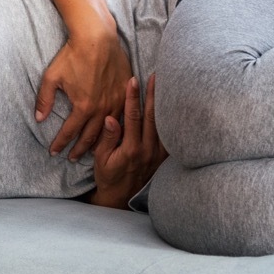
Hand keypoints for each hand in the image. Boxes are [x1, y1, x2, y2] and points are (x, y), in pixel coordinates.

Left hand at [35, 30, 131, 160]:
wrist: (97, 38)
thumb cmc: (73, 55)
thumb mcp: (51, 77)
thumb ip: (44, 100)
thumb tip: (38, 119)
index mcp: (83, 107)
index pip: (69, 132)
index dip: (60, 144)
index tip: (54, 152)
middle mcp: (101, 108)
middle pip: (89, 136)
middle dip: (79, 149)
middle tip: (72, 158)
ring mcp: (116, 101)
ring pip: (108, 130)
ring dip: (98, 143)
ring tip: (91, 152)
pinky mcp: (125, 93)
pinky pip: (122, 116)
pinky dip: (115, 128)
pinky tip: (112, 134)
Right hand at [87, 74, 168, 208]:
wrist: (121, 197)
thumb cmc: (108, 176)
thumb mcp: (101, 158)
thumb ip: (107, 138)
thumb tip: (110, 118)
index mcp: (131, 148)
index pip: (132, 116)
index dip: (132, 97)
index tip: (133, 80)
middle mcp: (147, 150)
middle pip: (152, 116)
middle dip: (153, 94)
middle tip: (156, 75)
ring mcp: (158, 154)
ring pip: (163, 124)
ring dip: (164, 104)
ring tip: (167, 85)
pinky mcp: (163, 157)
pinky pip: (169, 135)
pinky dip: (171, 120)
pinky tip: (173, 107)